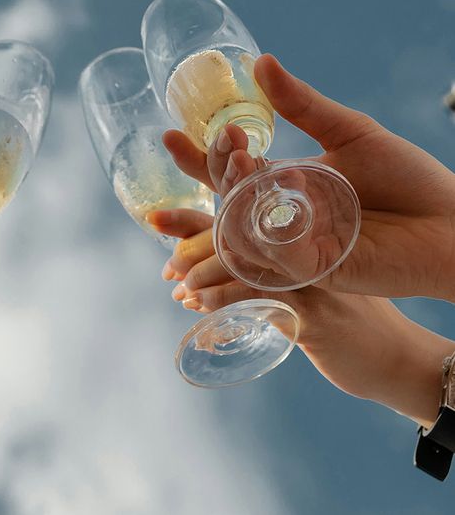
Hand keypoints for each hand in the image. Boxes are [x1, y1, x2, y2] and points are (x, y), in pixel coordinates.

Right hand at [153, 54, 454, 300]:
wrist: (454, 221)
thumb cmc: (408, 177)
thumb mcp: (349, 131)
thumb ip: (302, 104)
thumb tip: (261, 62)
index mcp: (288, 185)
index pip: (232, 172)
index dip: (200, 156)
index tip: (169, 133)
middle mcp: (284, 217)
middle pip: (228, 201)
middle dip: (212, 172)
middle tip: (213, 141)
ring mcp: (298, 247)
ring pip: (244, 232)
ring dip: (232, 199)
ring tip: (239, 159)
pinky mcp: (320, 272)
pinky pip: (277, 261)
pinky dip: (262, 238)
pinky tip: (263, 200)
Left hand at [155, 207, 449, 426]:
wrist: (390, 355)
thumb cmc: (337, 314)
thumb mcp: (298, 286)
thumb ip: (257, 268)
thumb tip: (192, 278)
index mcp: (299, 230)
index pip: (243, 202)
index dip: (207, 190)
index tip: (156, 206)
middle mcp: (304, 243)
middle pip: (237, 223)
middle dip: (191, 227)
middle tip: (157, 230)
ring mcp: (309, 275)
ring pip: (244, 259)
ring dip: (203, 269)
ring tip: (176, 284)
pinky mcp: (313, 312)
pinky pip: (261, 299)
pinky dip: (224, 301)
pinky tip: (199, 307)